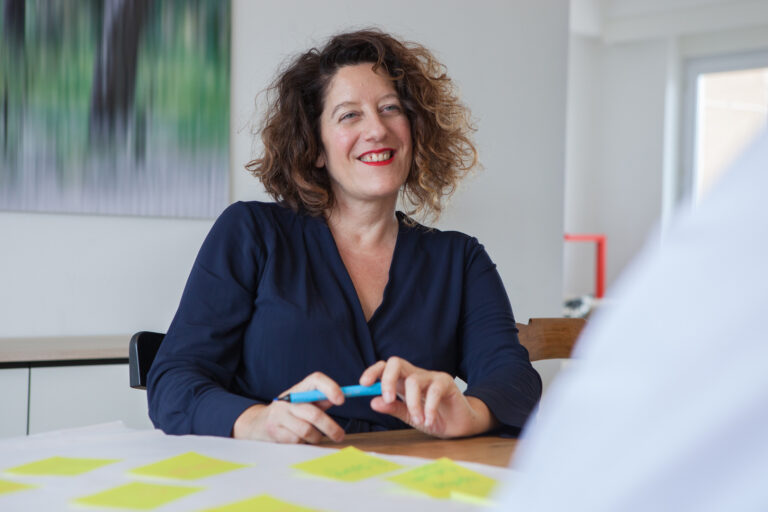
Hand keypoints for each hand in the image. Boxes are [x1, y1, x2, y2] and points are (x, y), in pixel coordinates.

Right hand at [232, 372, 345, 443]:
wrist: (259, 423)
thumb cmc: (292, 412)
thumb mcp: (305, 402)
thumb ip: (322, 400)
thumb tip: (344, 397)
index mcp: (299, 388)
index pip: (316, 380)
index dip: (330, 388)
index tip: (341, 400)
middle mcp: (287, 399)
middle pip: (314, 414)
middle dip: (330, 427)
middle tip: (340, 435)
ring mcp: (279, 415)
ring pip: (307, 431)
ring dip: (316, 437)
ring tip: (315, 437)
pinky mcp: (274, 431)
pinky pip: (297, 440)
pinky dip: (303, 443)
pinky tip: (300, 439)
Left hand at [359, 357, 497, 438]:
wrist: (460, 426)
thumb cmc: (435, 418)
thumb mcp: (409, 416)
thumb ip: (393, 408)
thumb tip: (373, 402)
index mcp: (404, 382)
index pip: (385, 368)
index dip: (373, 372)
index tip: (363, 384)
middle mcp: (416, 375)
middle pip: (396, 362)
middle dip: (387, 379)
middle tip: (389, 399)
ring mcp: (432, 377)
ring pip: (414, 380)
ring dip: (413, 403)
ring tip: (419, 420)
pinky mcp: (447, 383)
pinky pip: (434, 390)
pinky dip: (429, 407)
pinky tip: (429, 420)